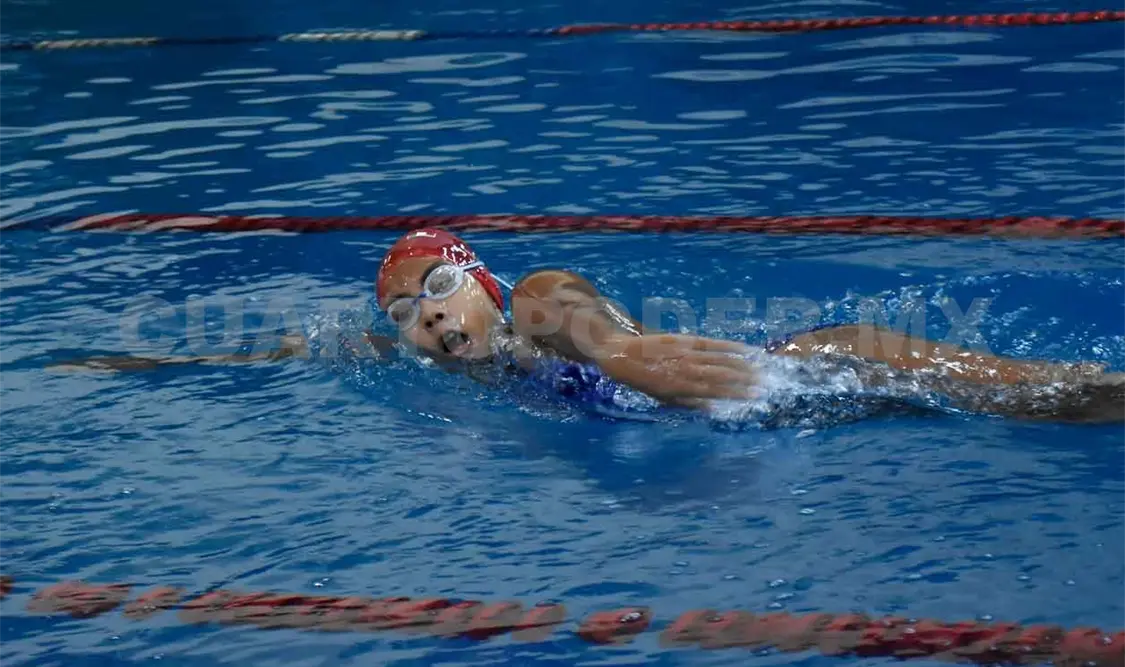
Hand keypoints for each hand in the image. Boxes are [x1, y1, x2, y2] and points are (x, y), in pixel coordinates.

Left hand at [593, 333, 756, 407]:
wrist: (619, 353)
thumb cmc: (640, 379)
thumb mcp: (660, 398)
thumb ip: (687, 404)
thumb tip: (713, 410)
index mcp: (680, 388)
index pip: (715, 391)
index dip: (736, 394)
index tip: (755, 396)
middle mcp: (685, 371)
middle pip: (721, 375)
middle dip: (744, 380)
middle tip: (764, 384)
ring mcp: (685, 354)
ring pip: (719, 359)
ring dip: (741, 364)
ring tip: (759, 368)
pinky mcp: (683, 339)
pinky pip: (710, 343)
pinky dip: (728, 345)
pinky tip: (743, 348)